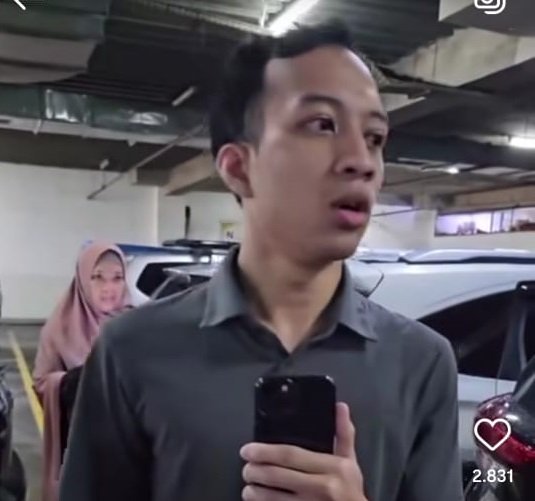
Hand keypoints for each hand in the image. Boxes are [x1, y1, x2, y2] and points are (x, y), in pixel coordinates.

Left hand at [240, 402, 366, 500]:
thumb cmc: (350, 491)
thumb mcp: (350, 461)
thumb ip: (343, 434)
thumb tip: (339, 406)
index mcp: (333, 467)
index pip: (291, 455)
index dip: (265, 451)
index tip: (247, 449)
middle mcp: (323, 487)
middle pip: (278, 476)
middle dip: (255, 471)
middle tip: (245, 468)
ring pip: (273, 498)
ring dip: (255, 492)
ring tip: (248, 487)